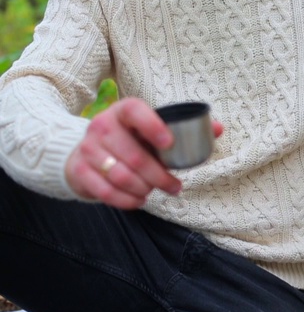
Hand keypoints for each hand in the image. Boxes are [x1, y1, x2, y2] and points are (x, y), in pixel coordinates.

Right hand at [65, 98, 223, 208]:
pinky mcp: (79, 171)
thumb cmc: (130, 141)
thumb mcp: (151, 131)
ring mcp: (87, 148)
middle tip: (175, 186)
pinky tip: (139, 200)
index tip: (169, 143)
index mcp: (122, 111)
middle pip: (134, 156)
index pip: (134, 110)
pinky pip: (105, 191)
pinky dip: (127, 200)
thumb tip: (217, 129)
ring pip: (120, 176)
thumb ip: (184, 130)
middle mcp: (101, 125)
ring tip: (155, 191)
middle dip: (159, 176)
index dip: (152, 126)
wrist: (85, 153)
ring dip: (144, 189)